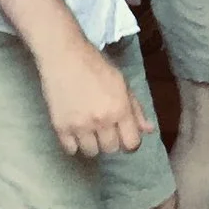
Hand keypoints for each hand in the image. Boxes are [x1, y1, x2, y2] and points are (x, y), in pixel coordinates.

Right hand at [36, 39, 154, 156]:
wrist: (64, 56)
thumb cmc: (95, 66)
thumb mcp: (121, 83)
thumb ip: (135, 109)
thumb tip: (148, 130)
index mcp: (120, 109)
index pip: (132, 143)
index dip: (130, 143)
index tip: (124, 137)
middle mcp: (102, 121)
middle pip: (111, 149)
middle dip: (110, 141)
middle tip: (104, 129)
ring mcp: (80, 126)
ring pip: (91, 152)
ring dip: (92, 144)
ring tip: (88, 131)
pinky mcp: (60, 127)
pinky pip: (71, 150)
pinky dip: (74, 144)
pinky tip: (75, 132)